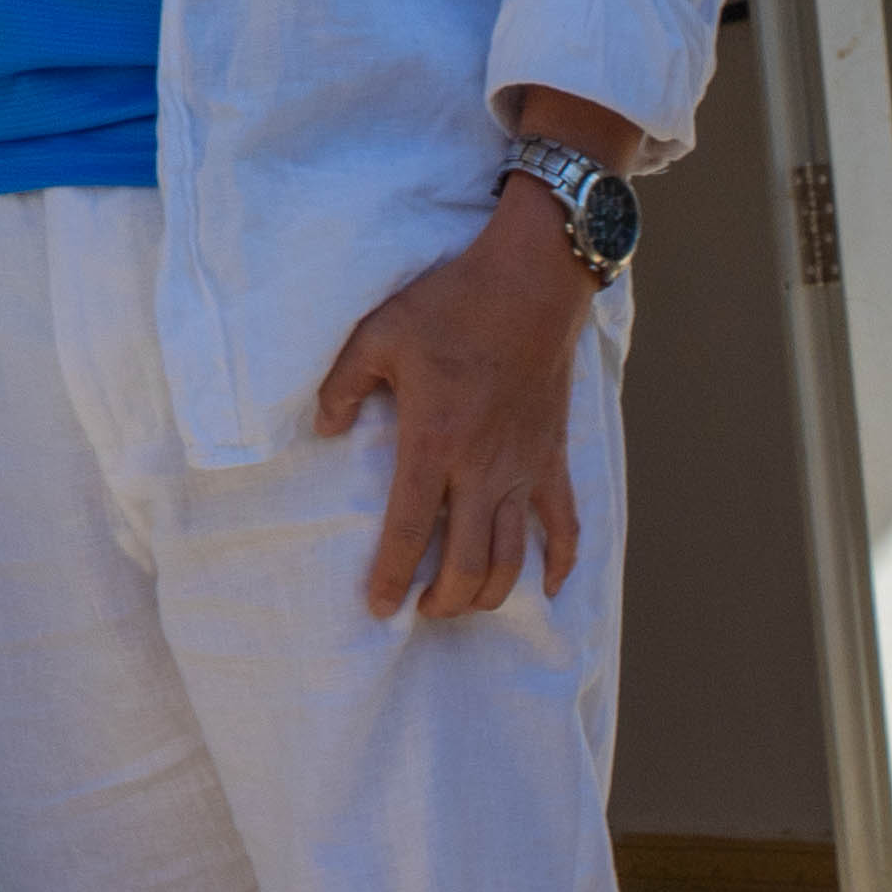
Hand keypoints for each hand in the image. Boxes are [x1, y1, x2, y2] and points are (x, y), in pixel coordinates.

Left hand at [320, 199, 592, 617]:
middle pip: (466, 564)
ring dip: (487, 592)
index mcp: (433, 443)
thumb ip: (343, 385)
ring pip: (512, 558)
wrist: (531, 284)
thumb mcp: (378, 334)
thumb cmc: (452, 305)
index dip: (391, 577)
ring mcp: (523, 470)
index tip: (380, 608)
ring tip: (463, 600)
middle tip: (422, 606)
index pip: (407, 530)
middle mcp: (482, 470)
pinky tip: (549, 589)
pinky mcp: (552, 460)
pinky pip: (564, 525)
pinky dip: (560, 564)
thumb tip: (326, 429)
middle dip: (443, 600)